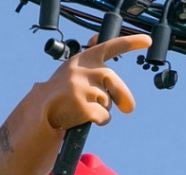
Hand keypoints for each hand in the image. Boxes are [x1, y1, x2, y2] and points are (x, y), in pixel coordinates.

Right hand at [0, 34, 151, 174]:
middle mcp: (83, 70)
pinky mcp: (82, 105)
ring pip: (108, 102)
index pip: (110, 47)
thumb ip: (99, 78)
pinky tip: (84, 120)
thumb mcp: (76, 77)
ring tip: (87, 111)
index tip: (147, 41)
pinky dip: (99, 122)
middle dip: (123, 96)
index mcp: (83, 60)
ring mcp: (82, 87)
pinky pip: (103, 117)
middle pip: (114, 82)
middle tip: (128, 109)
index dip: (130, 43)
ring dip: (104, 110)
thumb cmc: (62, 96)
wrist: (38, 112)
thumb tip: (129, 106)